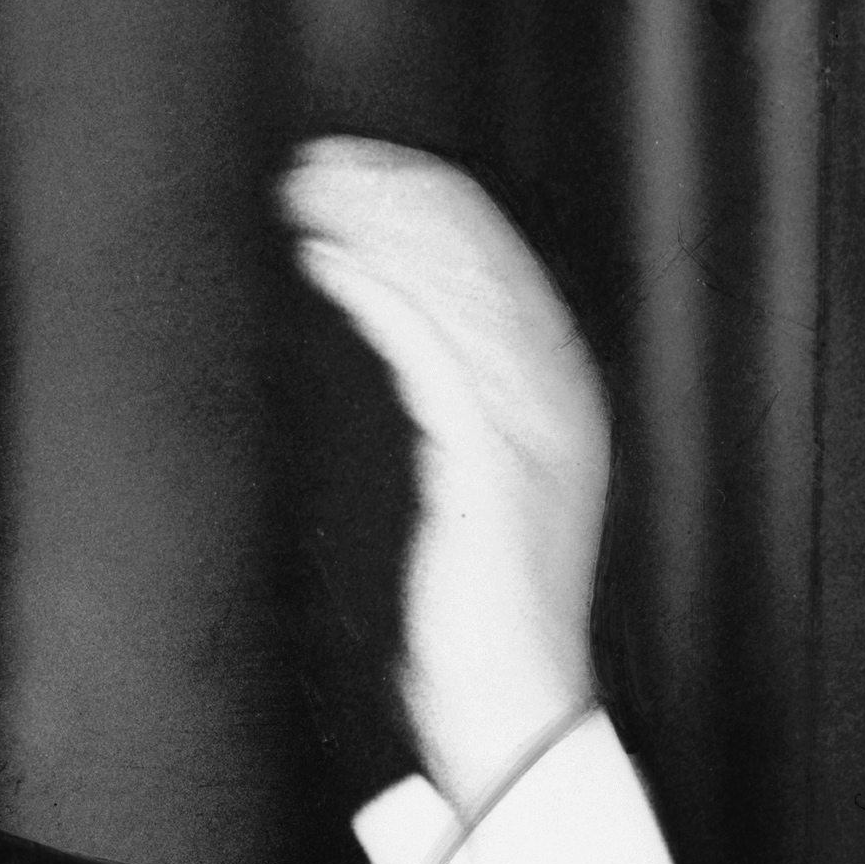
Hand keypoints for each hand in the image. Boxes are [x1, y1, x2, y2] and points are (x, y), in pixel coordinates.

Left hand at [283, 137, 611, 822]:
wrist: (511, 703)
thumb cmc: (474, 623)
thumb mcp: (464, 505)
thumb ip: (447, 426)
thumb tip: (393, 358)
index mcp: (555, 394)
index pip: (494, 262)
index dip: (424, 205)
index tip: (355, 172)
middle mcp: (555, 392)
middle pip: (478, 253)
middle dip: (395, 193)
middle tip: (316, 160)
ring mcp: (530, 422)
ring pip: (456, 284)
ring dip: (379, 226)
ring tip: (308, 193)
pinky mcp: (489, 460)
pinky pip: (430, 349)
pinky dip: (378, 294)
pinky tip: (326, 262)